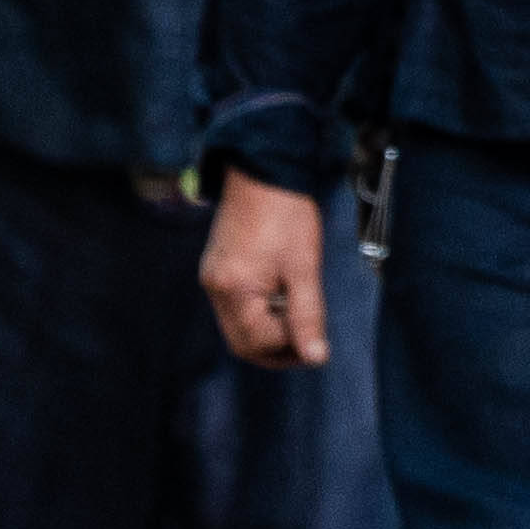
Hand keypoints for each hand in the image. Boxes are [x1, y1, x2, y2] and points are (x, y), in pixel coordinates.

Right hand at [202, 175, 331, 369]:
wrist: (264, 170)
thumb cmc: (286, 214)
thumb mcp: (303, 268)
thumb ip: (307, 315)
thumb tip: (316, 358)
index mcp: (232, 289)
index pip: (257, 343)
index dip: (289, 348)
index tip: (317, 341)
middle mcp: (214, 288)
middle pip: (242, 342)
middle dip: (276, 348)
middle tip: (309, 342)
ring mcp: (212, 277)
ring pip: (238, 327)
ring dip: (268, 332)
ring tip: (297, 316)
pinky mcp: (217, 268)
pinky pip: (235, 306)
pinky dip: (259, 313)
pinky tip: (281, 298)